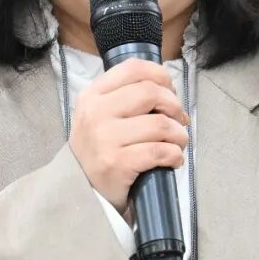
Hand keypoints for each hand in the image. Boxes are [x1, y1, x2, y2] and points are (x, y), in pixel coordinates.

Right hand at [68, 58, 188, 212]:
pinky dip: (175, 155)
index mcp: (93, 95)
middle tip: (178, 121)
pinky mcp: (117, 163)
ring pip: (160, 124)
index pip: (134, 68)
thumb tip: (169, 93)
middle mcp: (96, 113)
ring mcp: (105, 138)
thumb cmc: (98, 150)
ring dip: (179, 134)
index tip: (170, 92)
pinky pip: (160, 151)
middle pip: (151, 92)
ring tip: (177, 143)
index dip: (161, 76)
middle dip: (175, 106)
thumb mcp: (99, 115)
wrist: (79, 191)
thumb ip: (125, 97)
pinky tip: (173, 160)